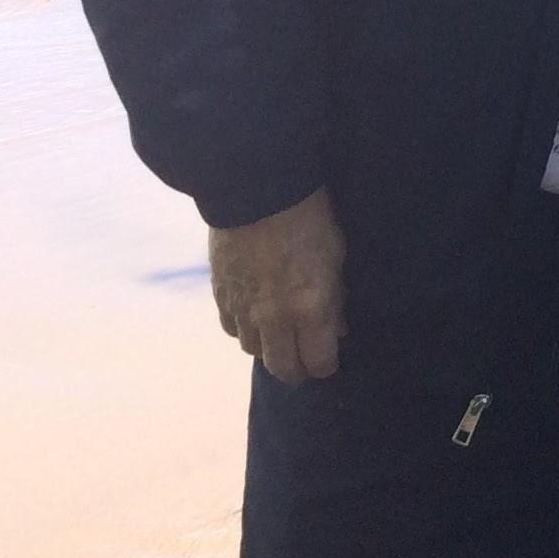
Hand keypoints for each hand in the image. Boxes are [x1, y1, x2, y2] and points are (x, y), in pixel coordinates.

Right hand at [207, 186, 347, 381]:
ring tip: (281, 335)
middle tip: (306, 358)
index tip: (330, 356)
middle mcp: (274, 318)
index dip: (327, 364)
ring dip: (269, 348)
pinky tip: (255, 317)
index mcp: (310, 308)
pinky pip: (231, 330)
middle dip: (298, 369)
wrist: (255, 188)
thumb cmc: (307, 215)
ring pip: (254, 351)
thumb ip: (336, 298)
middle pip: (283, 369)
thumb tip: (338, 328)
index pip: (319, 362)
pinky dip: (244, 330)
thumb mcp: (335, 254)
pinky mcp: (220, 296)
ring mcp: (243, 310)